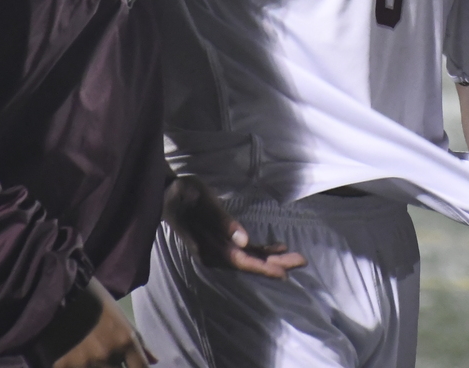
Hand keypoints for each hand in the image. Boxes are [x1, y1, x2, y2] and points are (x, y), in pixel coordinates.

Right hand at [52, 279, 153, 367]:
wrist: (58, 291)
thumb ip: (139, 341)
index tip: (132, 366)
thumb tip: (154, 360)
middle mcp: (107, 354)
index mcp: (124, 340)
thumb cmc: (94, 300)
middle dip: (117, 367)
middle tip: (111, 358)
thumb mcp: (120, 316)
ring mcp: (84, 363)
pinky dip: (79, 366)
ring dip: (99, 367)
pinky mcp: (62, 366)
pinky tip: (78, 359)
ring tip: (93, 354)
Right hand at [163, 176, 306, 278]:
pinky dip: (262, 250)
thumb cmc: (184, 195)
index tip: (284, 273)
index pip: (240, 262)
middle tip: (302, 261)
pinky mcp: (221, 242)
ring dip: (272, 258)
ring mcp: (218, 250)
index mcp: (209, 248)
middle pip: (249, 263)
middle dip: (275, 264)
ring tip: (297, 257)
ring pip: (250, 258)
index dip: (263, 268)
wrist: (167, 195)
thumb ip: (222, 221)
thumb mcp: (202, 201)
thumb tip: (244, 241)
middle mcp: (214, 254)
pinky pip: (245, 251)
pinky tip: (278, 247)